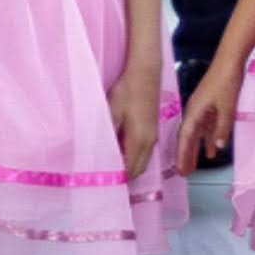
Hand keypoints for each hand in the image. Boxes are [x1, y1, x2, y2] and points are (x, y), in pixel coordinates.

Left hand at [108, 59, 164, 179]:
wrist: (145, 72)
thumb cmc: (127, 91)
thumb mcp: (111, 113)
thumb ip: (106, 136)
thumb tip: (100, 154)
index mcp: (140, 141)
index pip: (130, 170)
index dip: (119, 179)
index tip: (105, 181)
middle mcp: (150, 142)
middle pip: (139, 169)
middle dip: (125, 175)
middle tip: (107, 175)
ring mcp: (153, 135)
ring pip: (143, 160)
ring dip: (129, 164)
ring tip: (112, 163)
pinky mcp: (153, 128)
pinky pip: (145, 150)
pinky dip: (134, 155)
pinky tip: (120, 148)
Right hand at [179, 62, 240, 170]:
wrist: (229, 61)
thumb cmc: (226, 82)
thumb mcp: (226, 108)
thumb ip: (222, 129)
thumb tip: (218, 147)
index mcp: (194, 111)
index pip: (185, 138)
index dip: (182, 155)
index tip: (180, 170)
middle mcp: (195, 111)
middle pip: (188, 138)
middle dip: (186, 156)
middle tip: (184, 173)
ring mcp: (202, 109)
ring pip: (197, 134)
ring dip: (196, 150)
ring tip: (195, 166)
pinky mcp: (210, 106)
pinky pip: (206, 127)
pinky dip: (208, 139)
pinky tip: (212, 150)